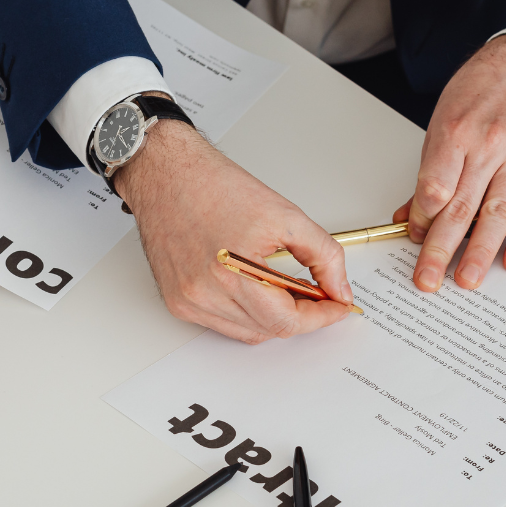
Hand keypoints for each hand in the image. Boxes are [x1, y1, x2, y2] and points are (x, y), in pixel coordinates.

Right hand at [114, 121, 353, 343]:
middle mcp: (205, 293)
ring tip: (282, 286)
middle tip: (316, 293)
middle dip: (301, 315)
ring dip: (272, 317)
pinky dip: (245, 314)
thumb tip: (339, 289)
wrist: (166, 174)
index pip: (287, 320)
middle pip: (270, 330)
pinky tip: (252, 287)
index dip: (320, 317)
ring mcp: (188, 301)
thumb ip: (323, 255)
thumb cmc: (215, 186)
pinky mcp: (176, 301)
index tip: (336, 306)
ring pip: (248, 332)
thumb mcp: (285, 214)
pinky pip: (222, 324)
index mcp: (233, 271)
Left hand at [402, 34, 505, 292]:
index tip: (415, 239)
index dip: (423, 219)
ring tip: (467, 280)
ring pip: (497, 212)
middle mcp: (488, 144)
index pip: (435, 188)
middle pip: (461, 207)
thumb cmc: (477, 92)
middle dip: (441, 249)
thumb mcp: (442, 123)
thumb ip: (429, 173)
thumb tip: (410, 217)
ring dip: (480, 252)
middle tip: (428, 280)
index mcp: (455, 132)